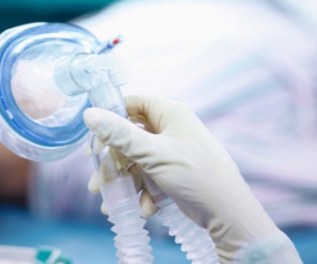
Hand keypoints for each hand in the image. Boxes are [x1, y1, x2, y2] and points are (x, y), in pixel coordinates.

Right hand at [84, 95, 300, 263]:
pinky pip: (150, 177)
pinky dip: (143, 192)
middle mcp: (171, 128)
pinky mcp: (175, 173)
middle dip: (112, 163)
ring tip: (110, 205)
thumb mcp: (153, 153)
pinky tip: (144, 208)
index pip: (133, 103)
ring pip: (137, 161)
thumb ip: (119, 134)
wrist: (227, 212)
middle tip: (96, 182)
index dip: (111, 118)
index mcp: (170, 113)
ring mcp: (173, 152)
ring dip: (124, 183)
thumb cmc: (195, 175)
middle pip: (130, 137)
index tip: (94, 138)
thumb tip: (90, 114)